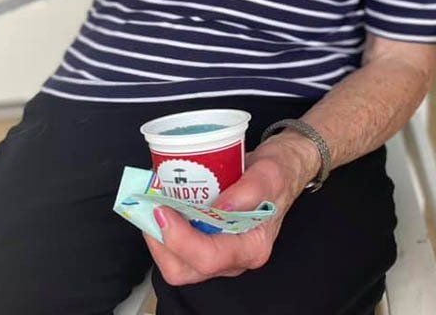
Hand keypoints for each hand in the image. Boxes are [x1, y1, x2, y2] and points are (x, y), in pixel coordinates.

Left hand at [144, 132, 319, 284]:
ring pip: (177, 261)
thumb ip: (248, 191)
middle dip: (160, 243)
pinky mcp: (209, 239)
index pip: (209, 258)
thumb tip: (219, 208)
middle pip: (185, 269)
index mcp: (252, 246)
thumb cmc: (280, 171)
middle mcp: (235, 257)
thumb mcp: (269, 173)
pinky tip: (162, 202)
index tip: (163, 211)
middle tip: (151, 208)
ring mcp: (220, 250)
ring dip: (157, 236)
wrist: (284, 167)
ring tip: (152, 204)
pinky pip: (180, 246)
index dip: (180, 240)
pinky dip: (164, 228)